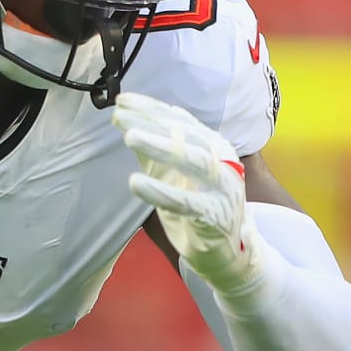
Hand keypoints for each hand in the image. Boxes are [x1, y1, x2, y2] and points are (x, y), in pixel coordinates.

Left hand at [114, 92, 261, 290]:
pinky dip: (160, 191)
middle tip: (121, 114)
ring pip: (192, 159)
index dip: (150, 108)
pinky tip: (135, 183)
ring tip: (130, 137)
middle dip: (151, 121)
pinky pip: (186, 201)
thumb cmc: (198, 208)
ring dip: (160, 146)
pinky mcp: (216, 214)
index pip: (179, 120)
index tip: (122, 100)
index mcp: (212, 145)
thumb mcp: (172, 175)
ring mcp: (222, 186)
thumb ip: (153, 151)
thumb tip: (125, 121)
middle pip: (185, 133)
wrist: (228, 250)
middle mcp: (221, 160)